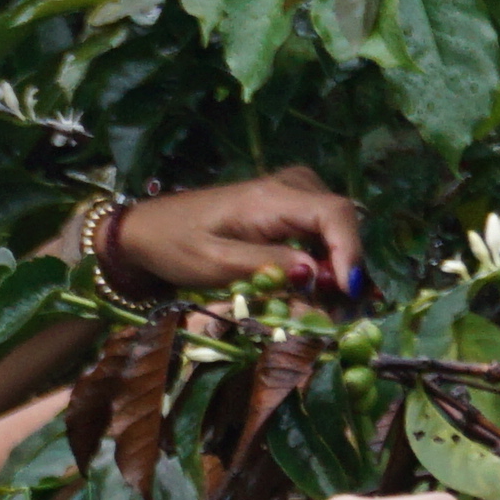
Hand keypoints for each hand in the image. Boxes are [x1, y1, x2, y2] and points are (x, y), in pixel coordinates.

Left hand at [114, 168, 367, 308]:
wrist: (149, 228)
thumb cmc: (176, 246)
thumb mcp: (216, 264)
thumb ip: (266, 266)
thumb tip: (315, 273)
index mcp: (271, 197)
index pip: (335, 215)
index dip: (350, 253)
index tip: (349, 293)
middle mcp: (291, 185)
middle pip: (342, 223)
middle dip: (345, 268)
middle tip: (341, 314)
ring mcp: (293, 190)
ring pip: (336, 229)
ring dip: (336, 268)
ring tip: (329, 308)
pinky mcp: (290, 202)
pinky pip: (321, 230)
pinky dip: (323, 260)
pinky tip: (315, 290)